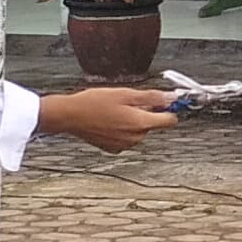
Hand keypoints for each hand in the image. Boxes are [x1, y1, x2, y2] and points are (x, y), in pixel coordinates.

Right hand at [37, 84, 177, 150]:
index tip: (165, 103)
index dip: (169, 110)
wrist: (70, 116)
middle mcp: (135, 138)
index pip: (169, 121)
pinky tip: (109, 120)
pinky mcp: (114, 148)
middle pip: (152, 124)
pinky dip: (122, 129)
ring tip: (115, 110)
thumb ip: (151, 97)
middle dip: (146, 113)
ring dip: (133, 121)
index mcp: (140, 123)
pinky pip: (126, 138)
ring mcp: (124, 145)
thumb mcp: (125, 93)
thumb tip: (171, 98)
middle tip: (128, 102)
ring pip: (139, 131)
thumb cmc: (94, 102)